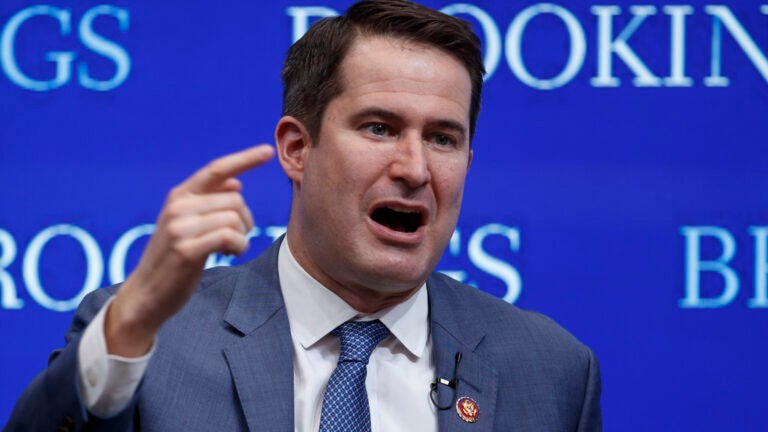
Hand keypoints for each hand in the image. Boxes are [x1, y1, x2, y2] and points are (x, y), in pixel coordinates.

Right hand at [105, 145, 274, 356]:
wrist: (145, 295)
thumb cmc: (173, 260)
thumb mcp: (189, 225)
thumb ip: (210, 203)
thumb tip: (236, 183)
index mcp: (179, 195)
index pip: (217, 170)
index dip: (244, 159)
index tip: (267, 151)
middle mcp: (178, 206)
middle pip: (235, 199)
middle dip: (245, 220)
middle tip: (237, 239)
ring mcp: (180, 227)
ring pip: (234, 218)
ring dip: (242, 237)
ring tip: (231, 249)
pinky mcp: (186, 249)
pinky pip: (229, 237)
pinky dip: (238, 247)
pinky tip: (229, 255)